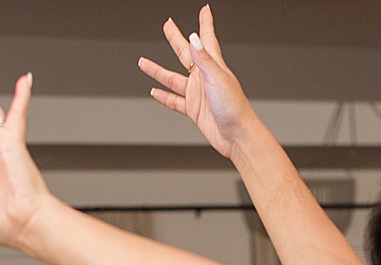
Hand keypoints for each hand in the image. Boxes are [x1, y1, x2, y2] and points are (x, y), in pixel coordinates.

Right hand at [139, 6, 257, 159]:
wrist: (236, 134)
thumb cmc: (234, 107)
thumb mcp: (217, 78)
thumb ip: (204, 59)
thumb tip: (193, 39)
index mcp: (212, 66)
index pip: (207, 39)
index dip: (205, 23)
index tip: (204, 10)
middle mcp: (204, 77)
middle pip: (185, 53)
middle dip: (176, 39)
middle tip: (167, 26)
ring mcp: (197, 93)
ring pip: (172, 78)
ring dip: (158, 70)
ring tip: (144, 62)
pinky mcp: (193, 109)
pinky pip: (174, 100)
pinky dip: (163, 96)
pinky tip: (155, 91)